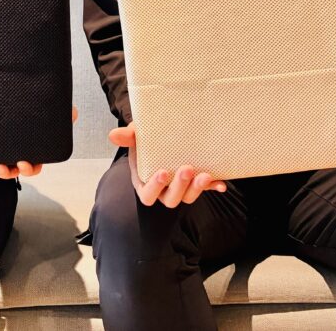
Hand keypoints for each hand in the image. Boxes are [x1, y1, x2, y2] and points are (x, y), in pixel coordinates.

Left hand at [0, 106, 78, 178]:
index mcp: (33, 151)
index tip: (24, 163)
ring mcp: (5, 152)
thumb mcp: (52, 112)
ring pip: (1, 168)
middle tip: (5, 165)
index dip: (29, 168)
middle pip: (15, 170)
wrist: (17, 100)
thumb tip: (74, 112)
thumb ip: (64, 114)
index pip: (33, 166)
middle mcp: (18, 153)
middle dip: (10, 171)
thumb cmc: (39, 112)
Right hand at [107, 121, 225, 207]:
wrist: (161, 138)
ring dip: (197, 189)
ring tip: (205, 175)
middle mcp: (163, 191)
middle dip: (180, 186)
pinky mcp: (195, 184)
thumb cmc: (146, 142)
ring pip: (188, 198)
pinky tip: (222, 184)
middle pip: (170, 199)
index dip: (155, 187)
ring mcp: (180, 189)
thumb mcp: (136, 137)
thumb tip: (113, 135)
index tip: (162, 173)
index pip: (148, 195)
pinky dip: (214, 187)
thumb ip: (127, 137)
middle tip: (187, 168)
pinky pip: (206, 190)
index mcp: (144, 183)